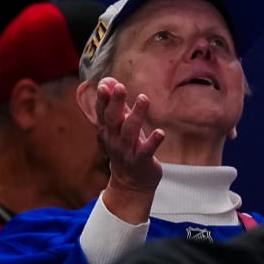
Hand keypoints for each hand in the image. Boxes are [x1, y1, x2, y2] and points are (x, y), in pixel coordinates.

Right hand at [94, 77, 164, 222]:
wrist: (130, 183)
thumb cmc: (126, 148)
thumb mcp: (119, 126)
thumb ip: (115, 105)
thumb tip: (109, 80)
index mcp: (108, 130)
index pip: (102, 112)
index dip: (102, 98)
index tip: (104, 84)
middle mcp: (114, 140)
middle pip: (113, 120)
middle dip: (115, 103)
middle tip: (119, 87)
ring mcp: (127, 151)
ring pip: (130, 132)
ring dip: (136, 115)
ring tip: (144, 98)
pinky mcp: (142, 161)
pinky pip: (146, 151)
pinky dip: (153, 142)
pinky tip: (160, 132)